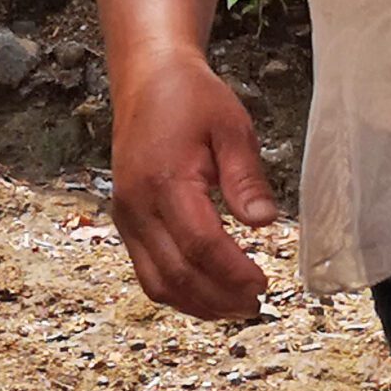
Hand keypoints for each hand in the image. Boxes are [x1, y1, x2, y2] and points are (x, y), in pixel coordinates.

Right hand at [110, 50, 274, 320]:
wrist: (149, 81)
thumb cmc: (192, 99)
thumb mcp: (232, 127)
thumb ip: (245, 178)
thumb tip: (264, 221)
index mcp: (164, 182)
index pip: (199, 245)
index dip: (232, 272)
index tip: (263, 284)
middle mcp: (136, 207)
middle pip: (174, 274)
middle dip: (216, 298)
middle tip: (255, 305)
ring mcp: (126, 218)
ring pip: (155, 281)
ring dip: (195, 303)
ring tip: (236, 308)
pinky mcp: (126, 221)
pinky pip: (147, 270)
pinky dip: (177, 289)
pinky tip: (208, 291)